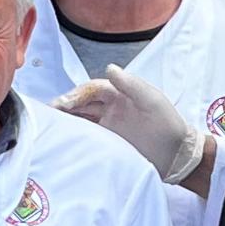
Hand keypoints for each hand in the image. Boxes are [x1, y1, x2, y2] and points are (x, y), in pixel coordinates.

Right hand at [54, 63, 206, 189]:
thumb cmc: (168, 125)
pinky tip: (62, 139)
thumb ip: (131, 85)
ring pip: (80, 120)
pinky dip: (73, 136)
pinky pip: (86, 137)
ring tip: (48, 125)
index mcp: (120, 95)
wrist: (177, 157)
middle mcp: (110, 109)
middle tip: (47, 114)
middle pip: (81, 104)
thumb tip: (109, 68)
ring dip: (65, 120)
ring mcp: (108, 127)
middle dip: (64, 107)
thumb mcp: (152, 101)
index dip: (76, 94)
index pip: (91, 90)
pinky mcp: (107, 144)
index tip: (63, 103)